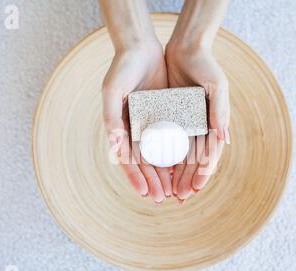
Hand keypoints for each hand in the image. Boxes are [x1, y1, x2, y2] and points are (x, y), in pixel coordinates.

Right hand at [102, 42, 171, 202]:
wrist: (141, 47)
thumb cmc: (122, 69)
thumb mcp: (113, 91)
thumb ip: (112, 118)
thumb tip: (115, 147)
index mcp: (121, 129)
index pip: (127, 159)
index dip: (135, 177)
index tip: (144, 193)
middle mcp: (136, 130)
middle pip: (145, 162)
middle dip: (153, 181)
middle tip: (162, 199)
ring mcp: (151, 125)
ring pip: (160, 155)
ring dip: (166, 173)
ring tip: (174, 191)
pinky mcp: (166, 117)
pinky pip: (172, 139)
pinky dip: (176, 154)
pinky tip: (184, 168)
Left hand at [165, 42, 229, 201]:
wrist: (185, 46)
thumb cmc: (205, 64)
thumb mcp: (217, 85)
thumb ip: (220, 110)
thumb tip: (224, 139)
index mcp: (213, 123)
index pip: (209, 155)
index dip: (203, 173)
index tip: (194, 189)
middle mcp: (199, 126)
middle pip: (193, 160)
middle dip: (186, 180)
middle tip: (177, 197)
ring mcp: (184, 123)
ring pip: (179, 154)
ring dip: (174, 173)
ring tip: (166, 191)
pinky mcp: (170, 117)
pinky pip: (165, 141)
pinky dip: (162, 156)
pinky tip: (156, 169)